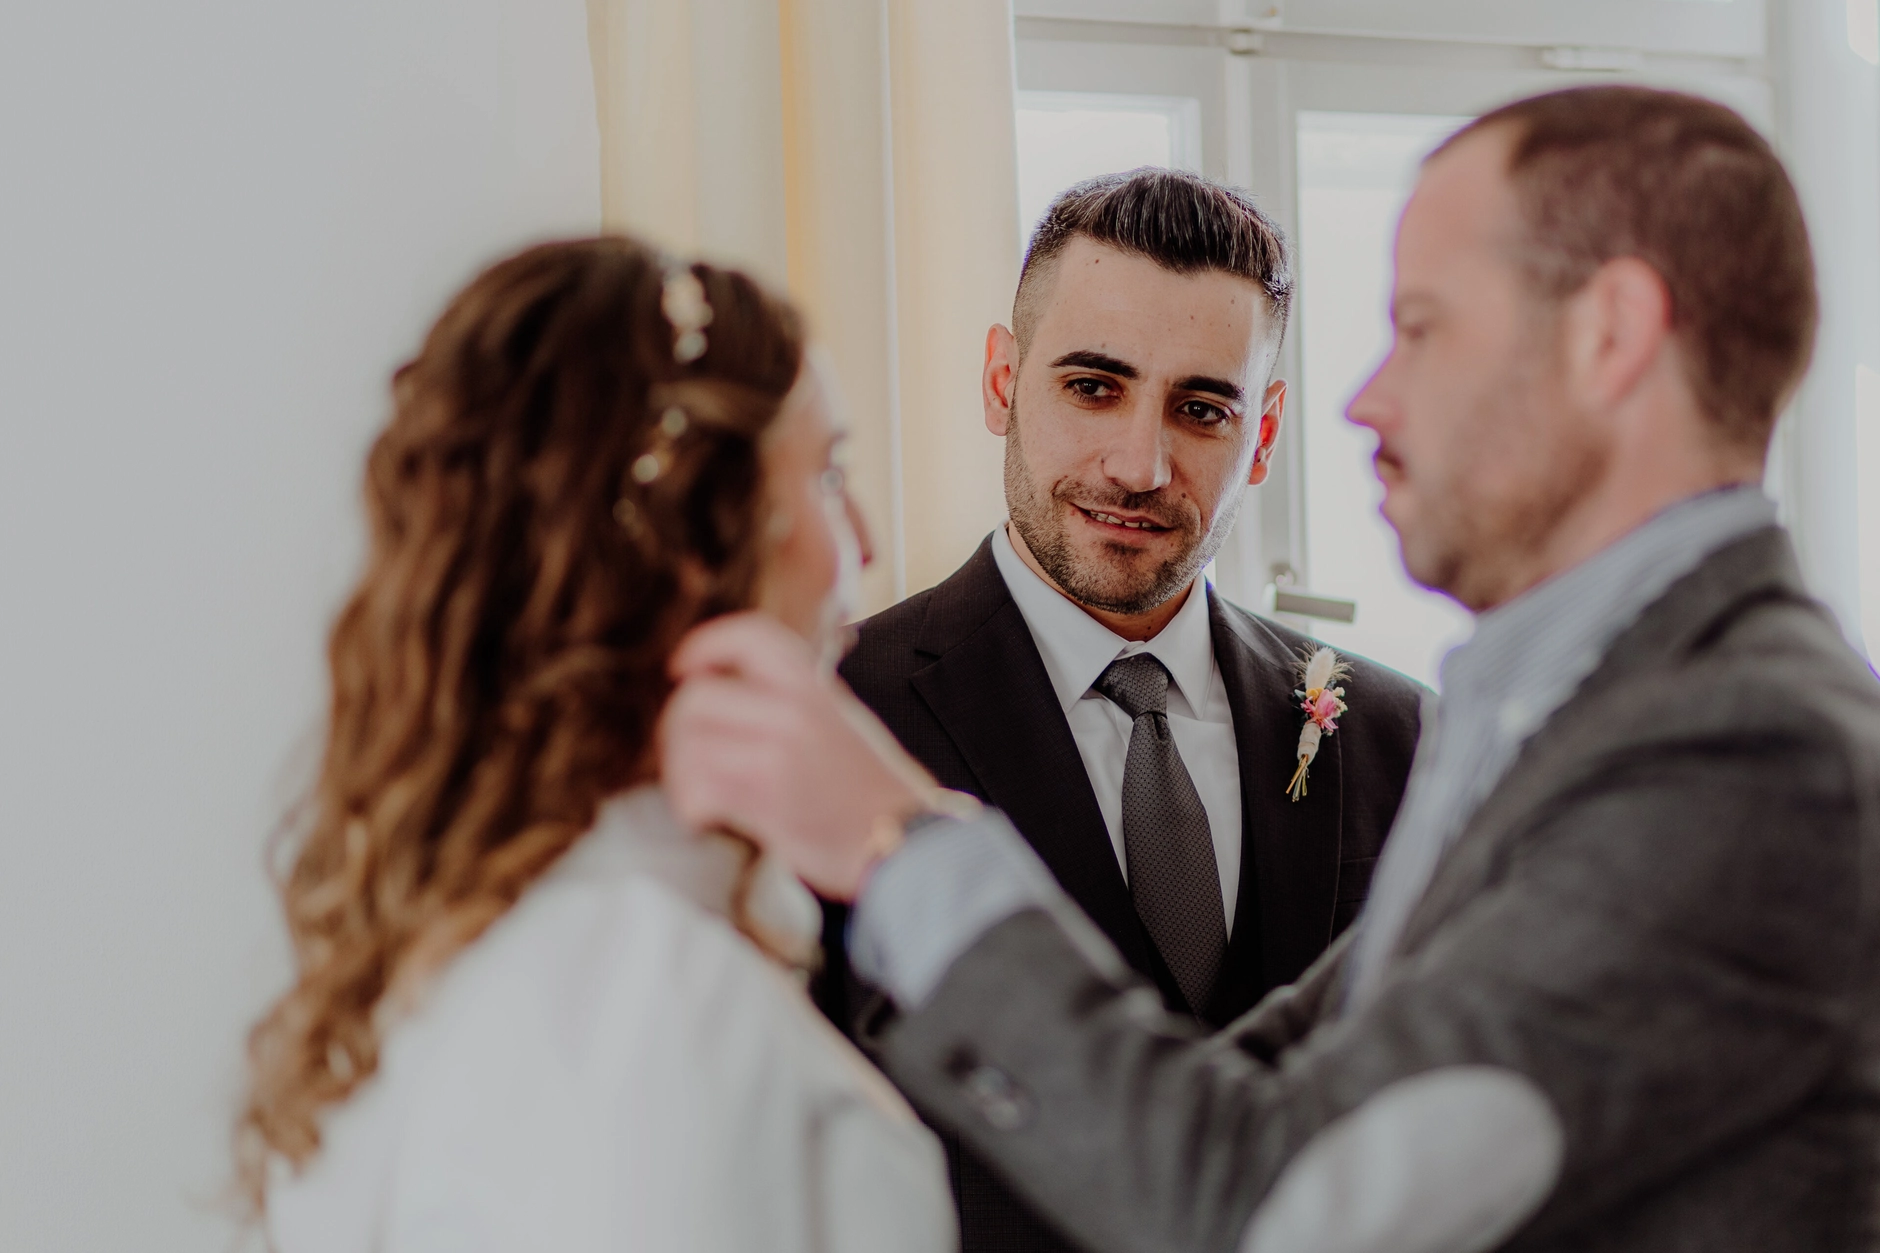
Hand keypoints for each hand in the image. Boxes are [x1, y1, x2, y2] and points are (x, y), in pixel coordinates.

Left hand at [660, 613, 936, 899]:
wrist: (905, 839)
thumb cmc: (870, 789)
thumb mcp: (840, 720)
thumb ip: (790, 700)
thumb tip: (724, 695)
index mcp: (814, 685)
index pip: (749, 636)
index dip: (705, 644)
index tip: (684, 666)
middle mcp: (794, 710)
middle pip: (696, 697)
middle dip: (677, 730)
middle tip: (687, 754)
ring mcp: (779, 753)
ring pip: (689, 744)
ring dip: (680, 773)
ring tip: (697, 793)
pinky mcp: (767, 799)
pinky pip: (699, 789)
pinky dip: (691, 806)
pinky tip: (706, 817)